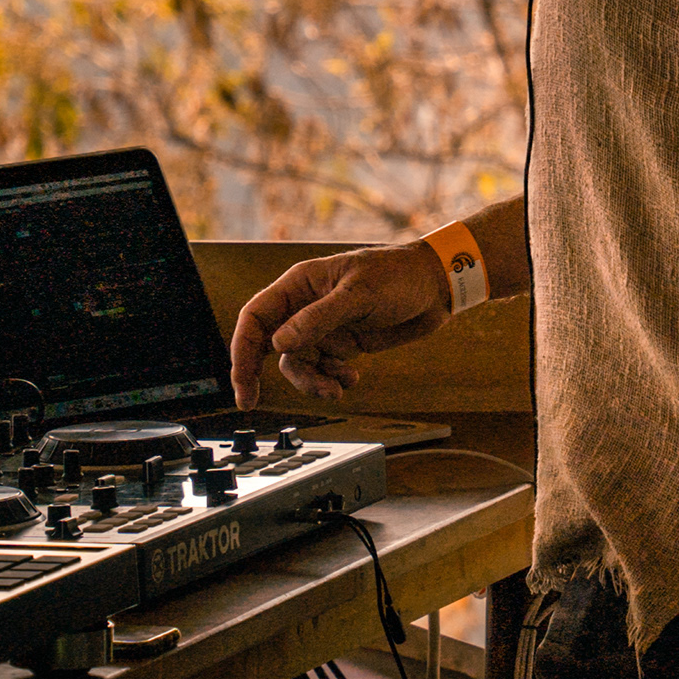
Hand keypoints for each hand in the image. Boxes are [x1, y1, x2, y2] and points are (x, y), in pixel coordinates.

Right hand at [229, 240, 450, 406]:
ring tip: (336, 388)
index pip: (256, 318)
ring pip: (298, 364)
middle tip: (252, 402)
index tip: (242, 383)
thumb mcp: (359, 294)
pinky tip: (352, 379)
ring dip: (312, 382)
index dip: (242, 350)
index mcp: (300, 284)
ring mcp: (324, 327)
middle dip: (260, 374)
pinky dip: (333, 381)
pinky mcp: (342, 344)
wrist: (436, 286)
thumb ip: (318, 319)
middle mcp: (305, 307)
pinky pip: (323, 370)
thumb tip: (278, 345)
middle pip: (268, 346)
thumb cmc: (399, 275)